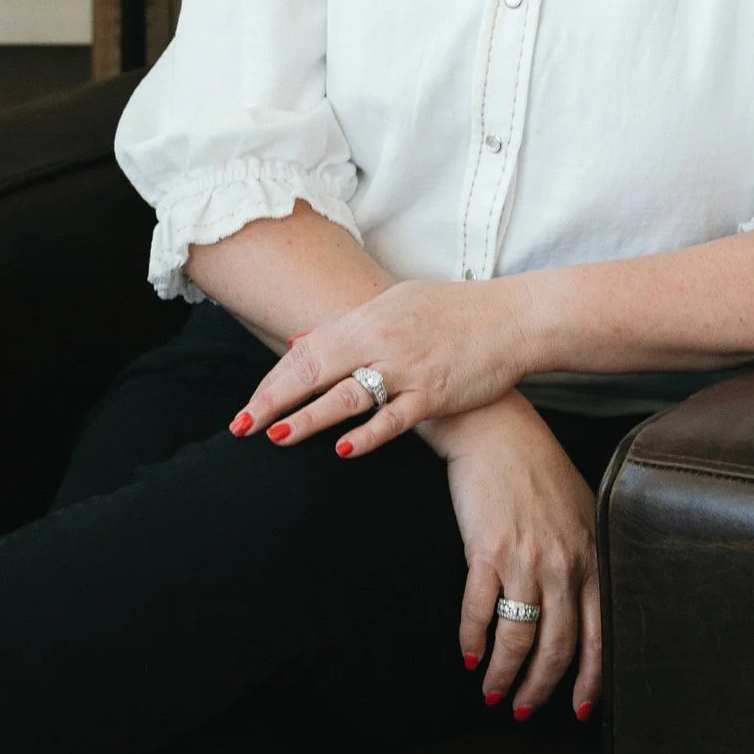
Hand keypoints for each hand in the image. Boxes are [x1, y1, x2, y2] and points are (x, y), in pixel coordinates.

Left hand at [232, 275, 535, 456]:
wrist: (511, 318)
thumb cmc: (453, 311)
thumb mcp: (395, 304)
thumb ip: (345, 326)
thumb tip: (299, 342)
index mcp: (368, 318)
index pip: (306, 351)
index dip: (272, 381)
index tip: (246, 407)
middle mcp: (381, 340)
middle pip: (315, 370)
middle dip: (274, 400)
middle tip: (242, 426)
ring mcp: (407, 368)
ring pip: (348, 395)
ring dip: (309, 417)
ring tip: (278, 436)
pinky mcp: (434, 393)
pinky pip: (394, 418)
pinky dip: (367, 434)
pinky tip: (342, 449)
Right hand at [438, 396, 601, 718]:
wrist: (496, 430)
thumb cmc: (537, 469)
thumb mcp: (579, 512)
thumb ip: (586, 558)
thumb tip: (586, 606)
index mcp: (590, 557)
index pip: (599, 635)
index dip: (588, 680)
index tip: (577, 709)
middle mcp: (563, 564)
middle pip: (556, 646)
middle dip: (539, 688)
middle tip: (522, 709)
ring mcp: (525, 559)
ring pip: (518, 637)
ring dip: (502, 673)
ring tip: (491, 691)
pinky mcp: (486, 551)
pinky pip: (479, 610)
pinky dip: (472, 639)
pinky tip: (468, 653)